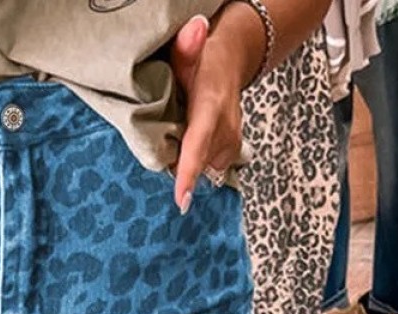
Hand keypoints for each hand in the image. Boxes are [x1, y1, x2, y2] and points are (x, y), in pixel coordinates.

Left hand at [171, 9, 263, 211]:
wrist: (231, 62)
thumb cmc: (203, 61)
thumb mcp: (190, 51)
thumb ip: (188, 47)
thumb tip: (195, 29)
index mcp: (212, 107)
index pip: (198, 144)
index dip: (189, 173)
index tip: (181, 201)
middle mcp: (226, 130)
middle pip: (195, 163)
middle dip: (177, 162)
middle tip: (166, 137)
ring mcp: (230, 144)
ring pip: (200, 167)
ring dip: (185, 158)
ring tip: (180, 132)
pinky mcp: (230, 153)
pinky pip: (206, 167)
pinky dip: (194, 160)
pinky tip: (189, 142)